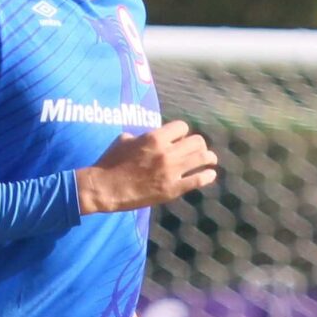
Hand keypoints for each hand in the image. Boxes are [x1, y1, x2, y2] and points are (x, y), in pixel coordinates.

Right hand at [77, 120, 218, 213]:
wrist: (105, 188)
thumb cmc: (110, 163)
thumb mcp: (124, 141)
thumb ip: (140, 136)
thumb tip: (145, 136)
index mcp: (154, 137)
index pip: (182, 127)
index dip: (182, 132)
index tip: (181, 138)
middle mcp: (166, 152)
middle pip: (197, 141)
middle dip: (199, 144)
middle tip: (198, 149)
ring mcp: (171, 171)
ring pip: (202, 158)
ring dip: (209, 158)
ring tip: (211, 160)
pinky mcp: (173, 189)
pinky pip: (198, 179)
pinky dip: (207, 176)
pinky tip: (210, 174)